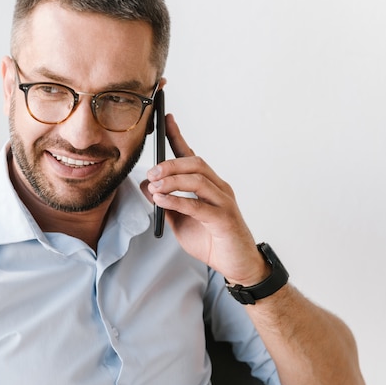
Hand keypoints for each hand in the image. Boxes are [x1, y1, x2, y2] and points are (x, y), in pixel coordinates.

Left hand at [141, 114, 268, 284]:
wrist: (237, 265)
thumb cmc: (211, 241)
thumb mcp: (180, 221)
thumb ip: (167, 203)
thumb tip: (148, 186)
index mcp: (208, 185)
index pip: (191, 155)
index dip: (178, 136)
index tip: (166, 119)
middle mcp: (219, 188)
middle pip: (195, 163)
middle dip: (170, 163)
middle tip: (150, 172)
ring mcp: (224, 202)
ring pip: (198, 180)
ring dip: (172, 180)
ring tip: (155, 186)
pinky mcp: (224, 219)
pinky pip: (199, 205)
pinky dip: (177, 201)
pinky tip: (162, 201)